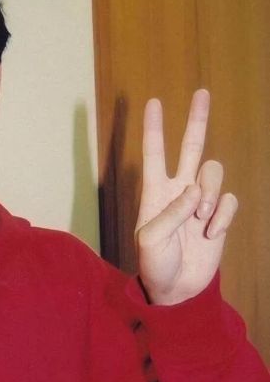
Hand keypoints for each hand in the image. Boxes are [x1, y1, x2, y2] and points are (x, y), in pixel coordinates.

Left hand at [135, 89, 237, 304]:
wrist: (177, 289)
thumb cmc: (155, 264)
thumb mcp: (151, 240)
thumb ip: (170, 213)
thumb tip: (194, 190)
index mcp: (155, 191)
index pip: (155, 153)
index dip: (154, 128)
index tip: (154, 102)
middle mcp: (178, 190)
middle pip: (191, 147)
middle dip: (196, 120)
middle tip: (201, 92)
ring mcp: (200, 201)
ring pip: (214, 173)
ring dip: (212, 194)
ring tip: (201, 220)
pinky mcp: (219, 216)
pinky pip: (230, 201)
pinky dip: (223, 217)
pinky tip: (211, 234)